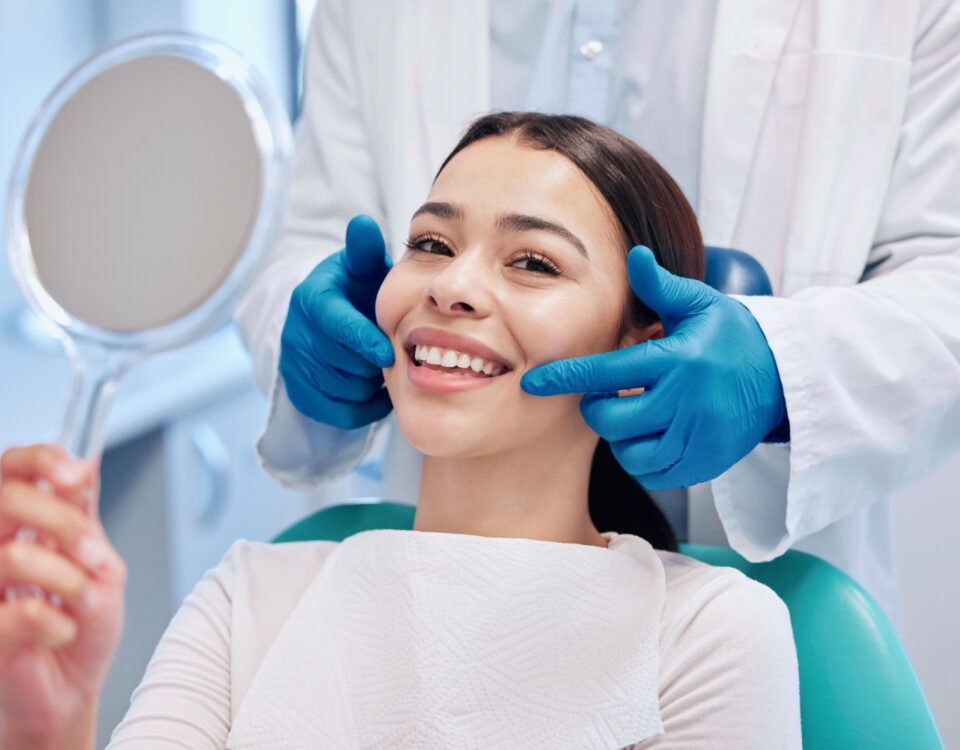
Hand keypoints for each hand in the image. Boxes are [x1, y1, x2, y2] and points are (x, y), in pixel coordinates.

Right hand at [0, 444, 125, 746]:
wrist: (72, 687)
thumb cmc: (81, 622)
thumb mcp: (98, 561)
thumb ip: (85, 518)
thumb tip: (85, 464)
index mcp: (17, 523)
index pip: (11, 467)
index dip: (41, 461)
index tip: (77, 476)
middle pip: (7, 499)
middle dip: (65, 523)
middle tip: (93, 554)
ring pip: (16, 556)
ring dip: (69, 580)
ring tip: (84, 601)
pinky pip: (21, 612)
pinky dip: (60, 623)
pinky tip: (62, 632)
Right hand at [280, 215, 394, 428]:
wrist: (329, 318)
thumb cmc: (356, 289)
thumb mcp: (361, 266)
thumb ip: (365, 249)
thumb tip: (363, 223)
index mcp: (311, 299)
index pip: (337, 326)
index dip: (364, 341)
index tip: (389, 352)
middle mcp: (296, 332)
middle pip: (345, 363)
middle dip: (374, 362)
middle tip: (392, 354)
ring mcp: (294, 365)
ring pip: (345, 390)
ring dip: (371, 384)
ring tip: (381, 368)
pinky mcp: (299, 392)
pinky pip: (339, 413)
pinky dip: (364, 407)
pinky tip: (375, 389)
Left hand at [521, 246, 787, 488]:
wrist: (785, 378)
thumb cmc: (732, 336)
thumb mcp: (701, 304)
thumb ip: (661, 287)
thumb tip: (634, 255)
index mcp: (677, 360)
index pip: (606, 372)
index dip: (565, 378)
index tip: (533, 383)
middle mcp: (686, 402)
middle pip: (610, 420)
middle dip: (598, 408)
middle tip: (611, 394)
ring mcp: (697, 437)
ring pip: (629, 452)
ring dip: (621, 436)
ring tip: (636, 414)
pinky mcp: (706, 463)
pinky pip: (654, 474)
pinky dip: (643, 458)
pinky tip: (653, 435)